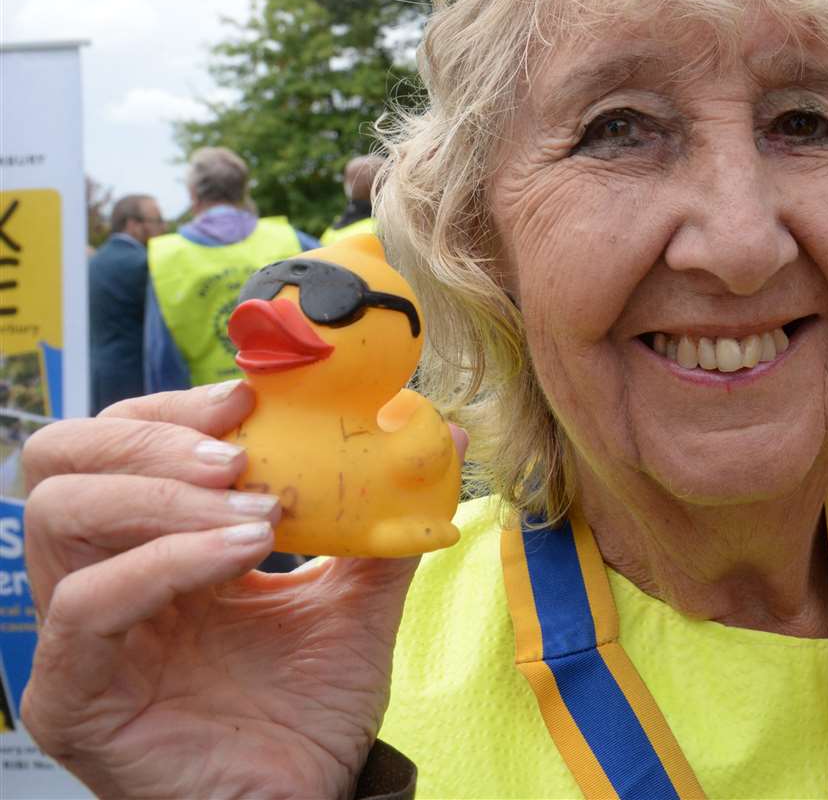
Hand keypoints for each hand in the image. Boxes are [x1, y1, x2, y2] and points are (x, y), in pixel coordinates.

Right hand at [20, 383, 468, 797]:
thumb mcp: (357, 592)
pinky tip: (242, 555)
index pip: (123, 440)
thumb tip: (439, 434)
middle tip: (239, 450)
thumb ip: (385, 515)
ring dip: (167, 494)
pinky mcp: (73, 693)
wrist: (311, 797)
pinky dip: (168, 560)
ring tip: (258, 514)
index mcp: (157, 541)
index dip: (176, 407)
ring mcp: (80, 635)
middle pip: (65, 460)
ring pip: (61, 514)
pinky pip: (86, 602)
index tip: (251, 396)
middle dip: (151, 435)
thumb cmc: (316, 707)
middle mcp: (104, 575)